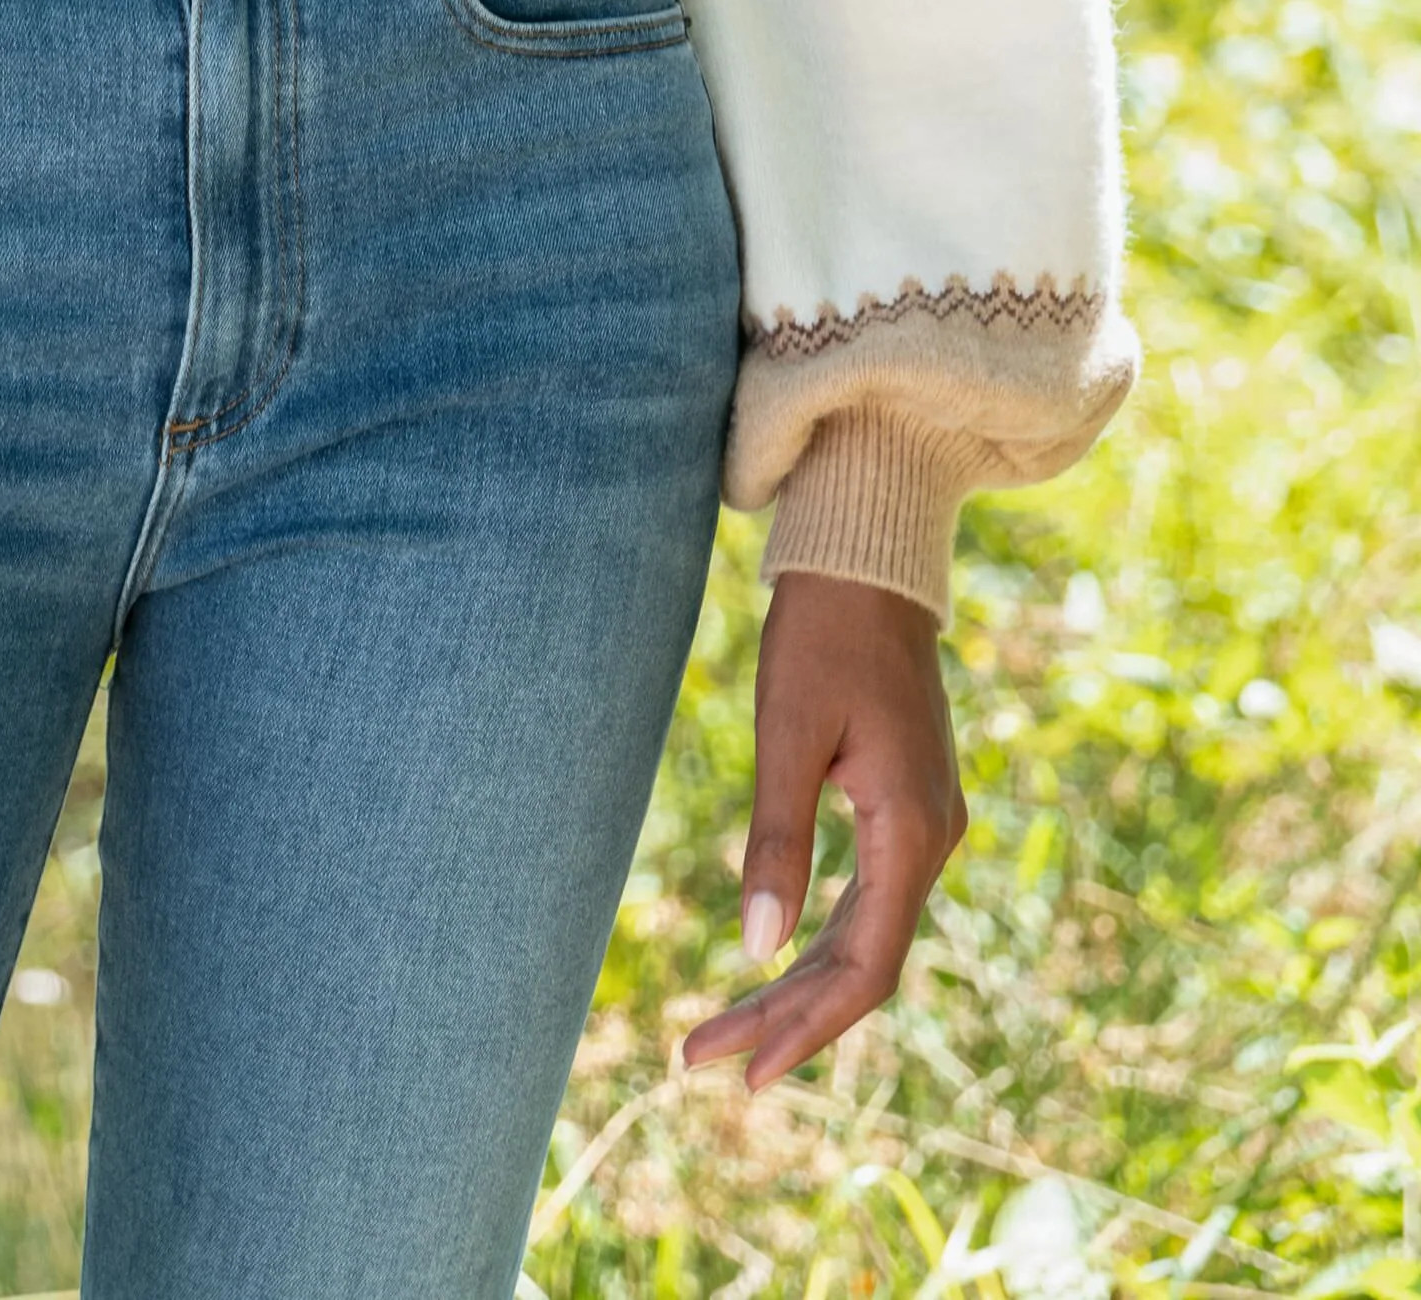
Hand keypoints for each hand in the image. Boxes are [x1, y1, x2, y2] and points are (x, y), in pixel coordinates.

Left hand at [680, 570, 964, 1086]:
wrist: (869, 560)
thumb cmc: (823, 633)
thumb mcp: (789, 733)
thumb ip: (777, 841)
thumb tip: (755, 947)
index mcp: (913, 833)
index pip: (865, 968)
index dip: (807, 1027)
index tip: (745, 1074)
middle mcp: (932, 842)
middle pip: (862, 965)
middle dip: (785, 1018)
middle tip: (701, 1059)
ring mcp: (925, 827)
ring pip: (864, 938)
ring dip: (796, 986)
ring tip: (720, 1031)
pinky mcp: (906, 809)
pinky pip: (867, 902)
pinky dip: (818, 941)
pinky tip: (774, 965)